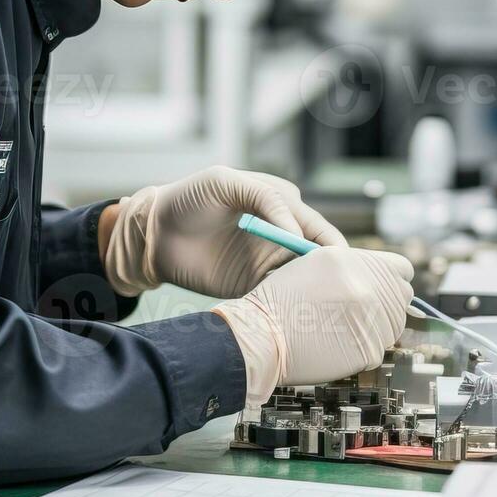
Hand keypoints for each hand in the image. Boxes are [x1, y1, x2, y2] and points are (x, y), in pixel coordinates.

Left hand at [102, 166, 345, 298]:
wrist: (155, 234)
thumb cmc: (190, 197)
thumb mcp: (226, 182)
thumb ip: (265, 198)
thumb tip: (295, 230)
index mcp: (280, 205)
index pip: (316, 227)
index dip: (331, 245)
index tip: (341, 264)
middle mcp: (279, 235)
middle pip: (315, 257)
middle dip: (330, 273)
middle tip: (342, 292)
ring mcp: (266, 262)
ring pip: (301, 279)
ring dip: (311, 292)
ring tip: (325, 309)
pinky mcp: (250, 285)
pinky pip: (277, 296)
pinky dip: (289, 304)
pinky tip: (297, 314)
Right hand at [211, 246, 414, 406]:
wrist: (262, 337)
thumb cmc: (280, 302)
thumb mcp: (314, 264)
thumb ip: (352, 265)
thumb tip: (381, 276)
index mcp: (353, 261)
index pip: (402, 268)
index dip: (392, 277)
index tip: (382, 285)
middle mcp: (366, 287)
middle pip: (403, 295)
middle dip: (386, 301)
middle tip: (360, 310)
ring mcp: (370, 319)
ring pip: (395, 322)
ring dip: (377, 324)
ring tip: (345, 327)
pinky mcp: (369, 349)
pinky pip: (381, 346)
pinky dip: (365, 346)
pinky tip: (340, 342)